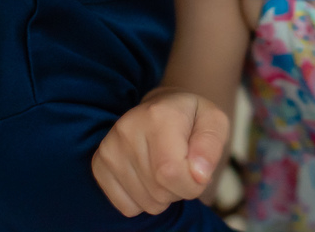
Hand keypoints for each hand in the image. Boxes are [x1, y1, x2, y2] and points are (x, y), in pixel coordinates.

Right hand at [92, 88, 229, 216]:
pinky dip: (143, 199)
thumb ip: (211, 146)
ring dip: (162, 195)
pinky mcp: (99, 164)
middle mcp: (127, 129)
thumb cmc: (191, 118)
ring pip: (145, 203)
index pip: (171, 173)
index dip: (192, 184)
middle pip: (159, 191)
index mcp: (158, 115)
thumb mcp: (214, 122)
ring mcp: (109, 148)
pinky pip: (127, 207)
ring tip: (165, 168)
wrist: (162, 107)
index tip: (199, 173)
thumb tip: (198, 175)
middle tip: (182, 165)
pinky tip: (148, 175)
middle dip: (179, 189)